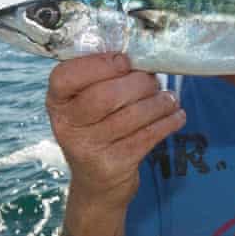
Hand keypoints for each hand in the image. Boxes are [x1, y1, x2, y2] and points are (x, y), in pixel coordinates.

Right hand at [46, 52, 185, 209]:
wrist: (97, 183)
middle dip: (139, 84)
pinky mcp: (113, 166)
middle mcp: (67, 125)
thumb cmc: (96, 128)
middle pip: (106, 95)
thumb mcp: (86, 104)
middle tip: (153, 81)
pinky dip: (168, 122)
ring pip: (132, 115)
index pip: (66, 76)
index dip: (99, 64)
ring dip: (158, 102)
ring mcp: (88, 148)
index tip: (124, 60)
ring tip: (168, 98)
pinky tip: (176, 115)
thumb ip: (101, 78)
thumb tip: (141, 52)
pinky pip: (147, 136)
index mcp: (57, 102)